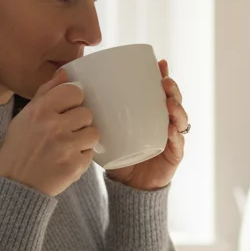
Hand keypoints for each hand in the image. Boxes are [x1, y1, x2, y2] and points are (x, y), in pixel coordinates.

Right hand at [0, 69, 100, 196]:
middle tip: (66, 133)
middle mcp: (52, 126)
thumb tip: (65, 73)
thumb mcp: (24, 118)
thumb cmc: (19, 150)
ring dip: (84, 140)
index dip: (74, 101)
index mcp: (39, 111)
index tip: (68, 110)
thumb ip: (45, 93)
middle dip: (79, 123)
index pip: (74, 91)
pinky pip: (90, 154)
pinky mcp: (74, 165)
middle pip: (86, 113)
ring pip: (93, 133)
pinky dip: (81, 157)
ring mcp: (65, 146)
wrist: (15, 186)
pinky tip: (66, 160)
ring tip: (68, 147)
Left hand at [105, 59, 187, 190]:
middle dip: (173, 89)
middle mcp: (165, 123)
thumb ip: (95, 114)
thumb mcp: (106, 131)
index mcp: (151, 115)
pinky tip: (171, 130)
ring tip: (169, 103)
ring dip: (178, 109)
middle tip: (164, 82)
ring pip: (181, 120)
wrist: (127, 186)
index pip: (160, 92)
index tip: (159, 64)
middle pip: (174, 101)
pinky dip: (176, 136)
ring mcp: (172, 140)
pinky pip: (178, 144)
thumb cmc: (117, 156)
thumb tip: (68, 88)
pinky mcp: (173, 156)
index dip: (162, 76)